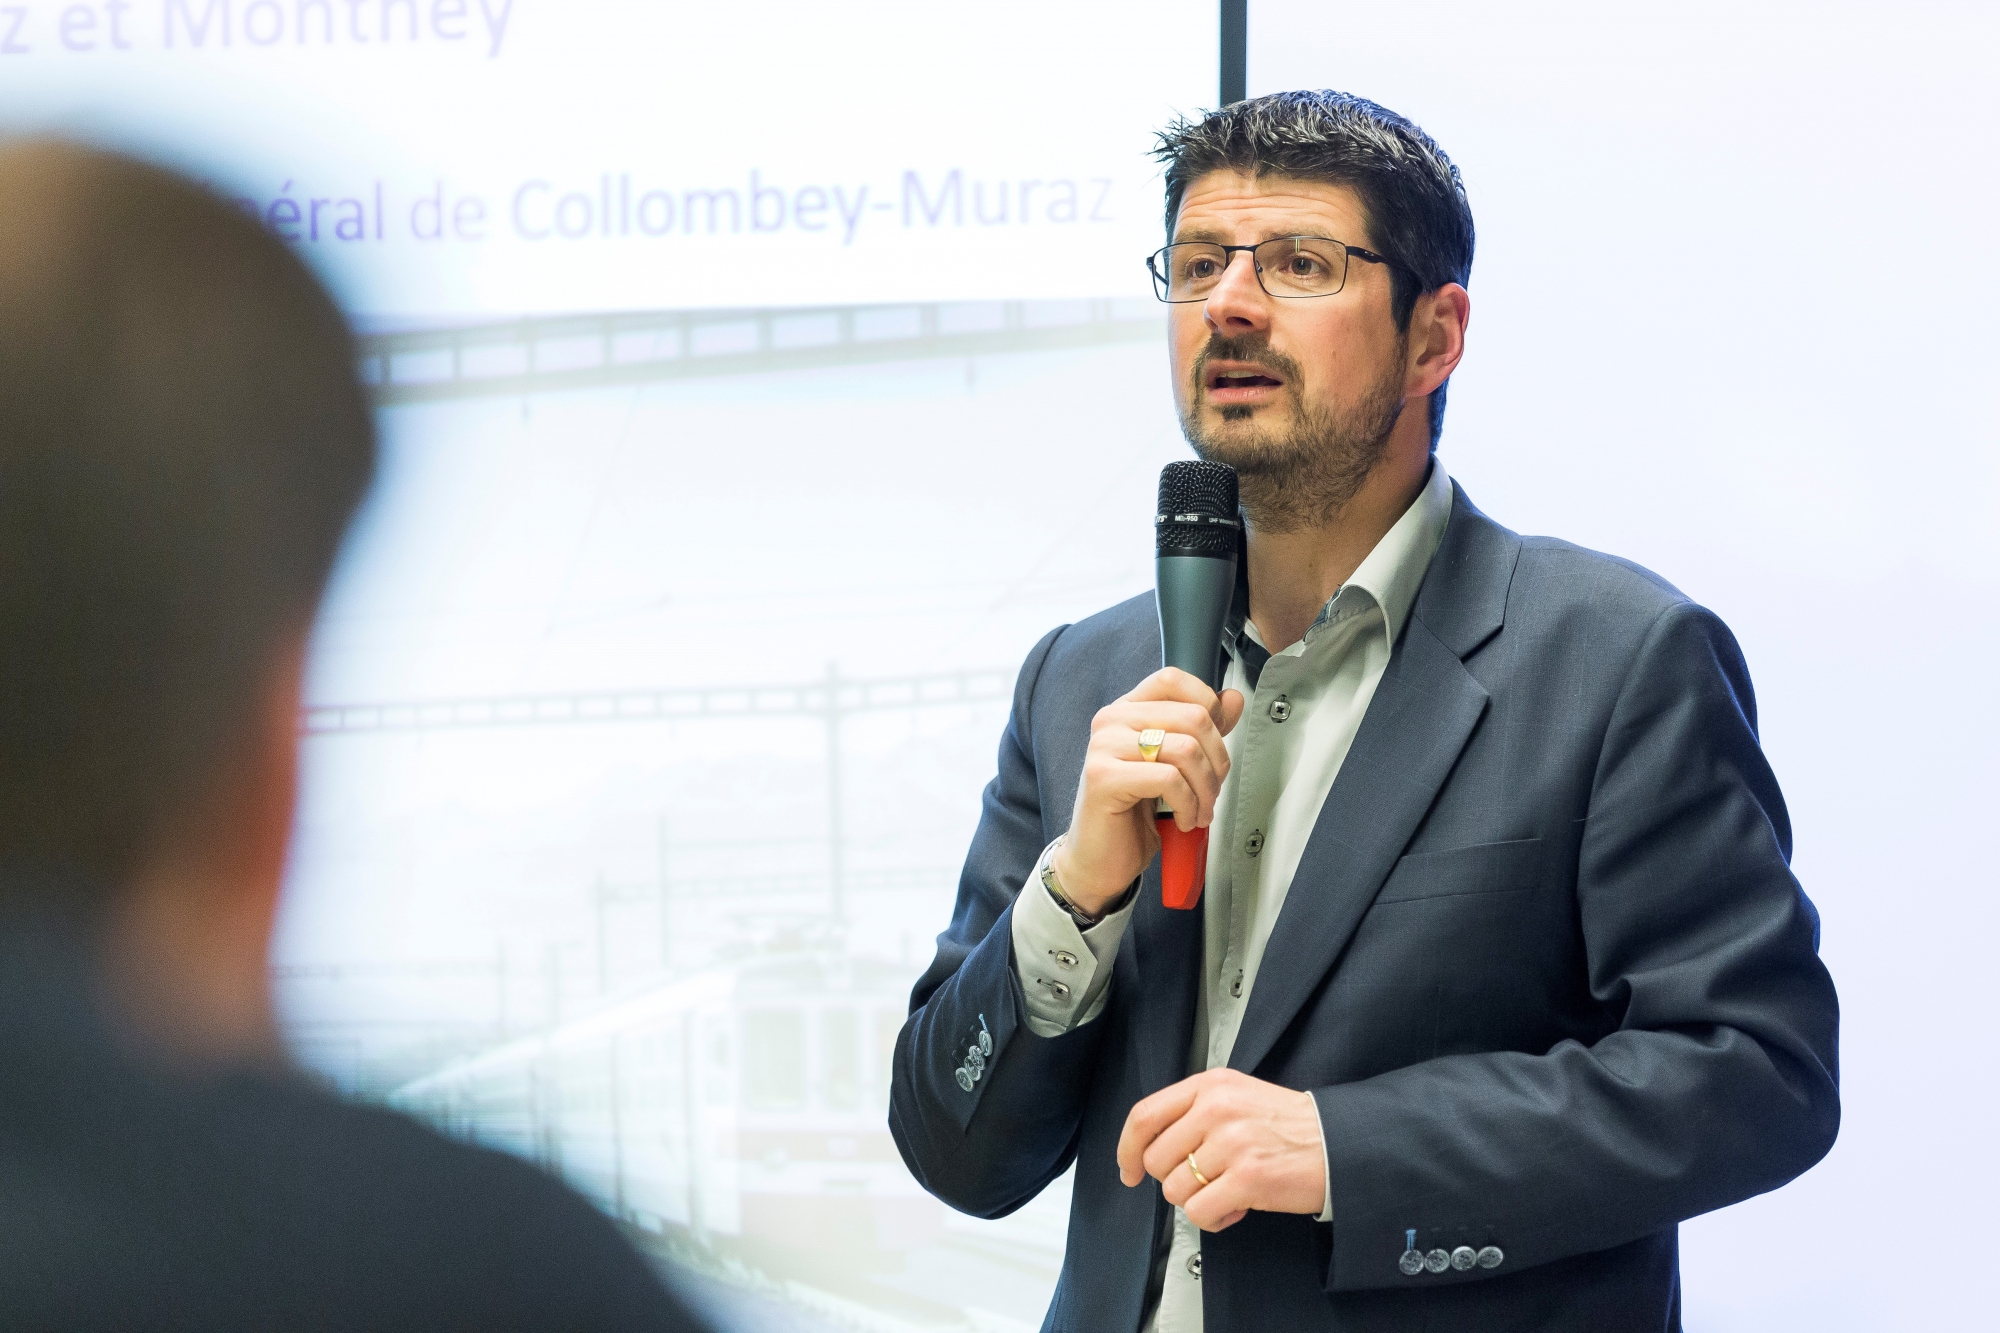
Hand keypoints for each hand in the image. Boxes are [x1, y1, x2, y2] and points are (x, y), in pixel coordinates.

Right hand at [1049, 668, 1243, 913]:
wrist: (1100, 859)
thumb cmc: (1133, 813)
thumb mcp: (1174, 765)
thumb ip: (1201, 730)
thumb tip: (1232, 698)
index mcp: (1127, 711)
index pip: (1172, 679)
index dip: (1206, 705)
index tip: (1213, 741)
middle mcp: (1111, 721)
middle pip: (1191, 716)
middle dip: (1216, 760)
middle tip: (1212, 790)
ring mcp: (1103, 747)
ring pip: (1185, 748)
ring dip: (1206, 788)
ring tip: (1200, 810)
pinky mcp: (1103, 778)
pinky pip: (1168, 779)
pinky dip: (1188, 804)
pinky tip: (1184, 820)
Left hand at [1116, 1069, 1325, 1231]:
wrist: (1338, 1143)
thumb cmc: (1288, 1126)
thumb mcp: (1237, 1096)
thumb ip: (1194, 1112)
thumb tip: (1149, 1148)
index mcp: (1211, 1085)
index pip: (1145, 1115)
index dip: (1127, 1149)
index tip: (1128, 1170)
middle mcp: (1216, 1109)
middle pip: (1155, 1159)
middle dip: (1173, 1180)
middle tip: (1204, 1181)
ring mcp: (1232, 1143)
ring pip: (1175, 1190)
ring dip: (1198, 1201)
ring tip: (1227, 1191)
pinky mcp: (1247, 1178)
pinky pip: (1200, 1213)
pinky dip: (1214, 1219)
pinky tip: (1236, 1208)